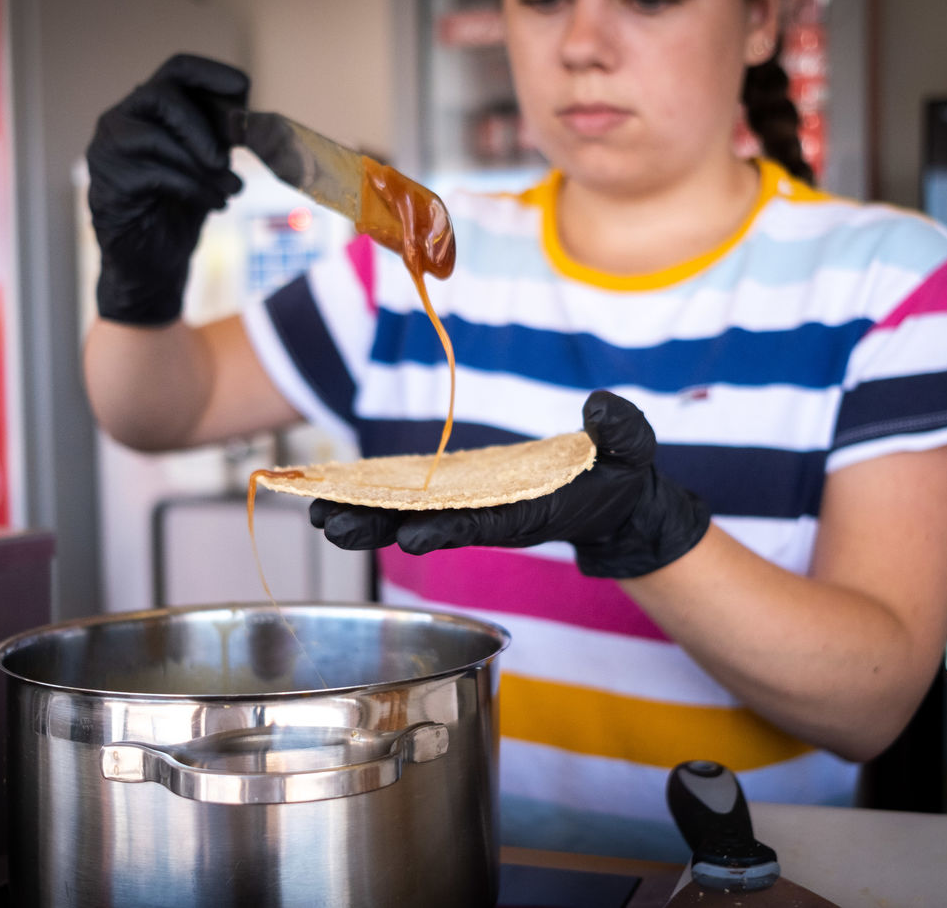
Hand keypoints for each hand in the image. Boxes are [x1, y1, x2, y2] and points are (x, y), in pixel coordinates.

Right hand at [86, 54, 248, 325]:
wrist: (157, 266)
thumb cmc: (183, 210)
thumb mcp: (212, 166)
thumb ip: (224, 138)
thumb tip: (252, 118)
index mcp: (150, 110)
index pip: (175, 70)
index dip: (210, 72)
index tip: (244, 88)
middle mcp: (121, 122)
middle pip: (161, 95)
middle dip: (202, 128)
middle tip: (227, 160)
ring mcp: (107, 152)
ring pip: (156, 137)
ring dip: (202, 167)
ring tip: (231, 190)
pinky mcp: (106, 186)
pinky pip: (154, 174)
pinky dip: (192, 188)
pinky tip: (214, 205)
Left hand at [309, 391, 711, 578]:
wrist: (610, 499)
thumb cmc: (619, 475)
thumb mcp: (630, 450)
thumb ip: (621, 432)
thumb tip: (601, 408)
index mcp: (528, 511)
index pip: (483, 523)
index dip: (446, 530)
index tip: (411, 536)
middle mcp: (489, 516)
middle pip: (426, 526)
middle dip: (378, 526)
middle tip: (328, 524)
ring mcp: (470, 509)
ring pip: (408, 516)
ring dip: (363, 515)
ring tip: (316, 513)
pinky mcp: (461, 498)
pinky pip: (410, 499)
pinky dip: (374, 498)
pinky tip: (336, 495)